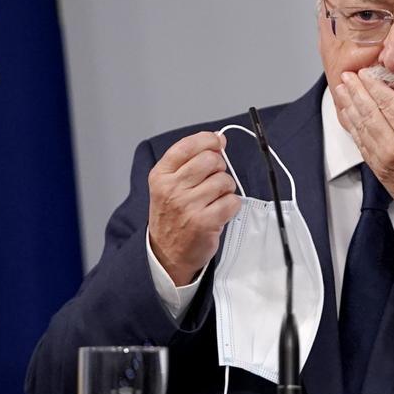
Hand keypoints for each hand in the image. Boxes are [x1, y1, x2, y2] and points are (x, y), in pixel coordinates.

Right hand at [148, 131, 240, 284]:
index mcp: (160, 176)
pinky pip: (233, 201)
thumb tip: (218, 140)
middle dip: (219, 167)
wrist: (166, 253)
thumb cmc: (171, 216)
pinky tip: (219, 212)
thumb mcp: (167, 184)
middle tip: (213, 181)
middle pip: (211, 159)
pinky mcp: (205, 222)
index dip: (208, 140)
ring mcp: (188, 206)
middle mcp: (172, 189)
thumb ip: (188, 161)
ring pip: (224, 180)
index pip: (187, 146)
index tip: (217, 142)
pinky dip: (231, 205)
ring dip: (225, 189)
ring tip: (213, 200)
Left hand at [331, 68, 393, 215]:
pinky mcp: (376, 167)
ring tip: (340, 90)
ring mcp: (382, 157)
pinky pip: (359, 142)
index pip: (386, 102)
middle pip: (368, 112)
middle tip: (347, 76)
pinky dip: (351, 126)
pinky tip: (347, 115)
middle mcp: (393, 145)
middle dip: (355, 91)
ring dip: (348, 106)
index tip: (364, 73)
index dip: (373, 86)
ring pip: (360, 126)